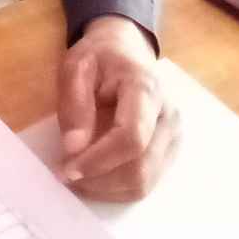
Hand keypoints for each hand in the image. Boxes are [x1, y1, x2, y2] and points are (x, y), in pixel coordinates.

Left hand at [56, 15, 179, 201]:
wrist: (126, 50)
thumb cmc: (99, 57)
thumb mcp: (75, 66)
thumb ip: (74, 104)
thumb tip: (74, 148)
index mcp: (146, 89)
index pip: (131, 138)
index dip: (100, 160)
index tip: (68, 169)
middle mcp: (168, 116)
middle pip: (141, 168)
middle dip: (100, 180)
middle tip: (65, 174)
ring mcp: (174, 136)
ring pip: (145, 183)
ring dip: (107, 189)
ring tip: (78, 175)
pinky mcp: (169, 151)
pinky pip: (147, 183)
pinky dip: (117, 188)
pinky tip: (95, 176)